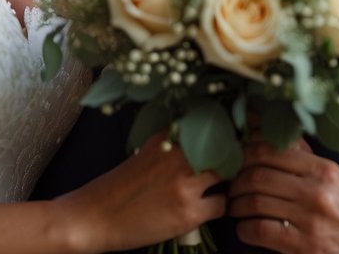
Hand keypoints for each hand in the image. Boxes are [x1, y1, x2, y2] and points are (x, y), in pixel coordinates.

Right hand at [56, 134, 225, 252]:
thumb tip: (204, 131)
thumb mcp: (147, 150)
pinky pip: (222, 205)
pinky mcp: (188, 213)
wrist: (96, 216)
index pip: (212, 122)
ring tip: (222, 184)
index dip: (233, 125)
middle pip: (228, 145)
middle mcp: (178, 156)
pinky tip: (206, 207)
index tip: (243, 128)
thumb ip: (174, 140)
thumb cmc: (120, 185)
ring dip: (230, 180)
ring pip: (230, 174)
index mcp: (167, 136)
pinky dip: (218, 206)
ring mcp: (184, 184)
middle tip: (237, 160)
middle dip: (237, 153)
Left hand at [227, 140, 338, 253]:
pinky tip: (246, 228)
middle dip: (237, 180)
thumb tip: (271, 136)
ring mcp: (309, 220)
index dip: (247, 152)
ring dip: (237, 204)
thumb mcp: (338, 179)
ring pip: (255, 202)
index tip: (238, 158)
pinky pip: (260, 231)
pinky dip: (245, 229)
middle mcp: (316, 192)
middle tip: (232, 185)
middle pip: (258, 175)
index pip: (272, 150)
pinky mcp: (303, 246)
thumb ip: (307, 160)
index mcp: (324, 170)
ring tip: (235, 206)